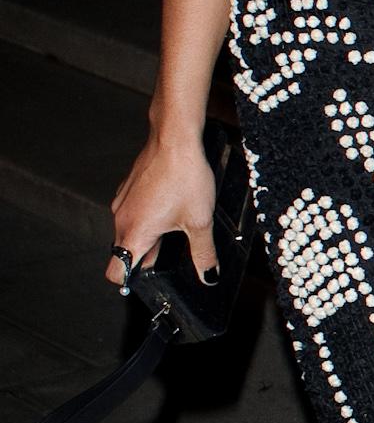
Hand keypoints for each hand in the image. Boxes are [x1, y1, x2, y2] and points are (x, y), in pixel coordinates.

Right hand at [108, 132, 218, 287]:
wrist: (175, 138)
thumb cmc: (184, 176)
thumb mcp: (200, 221)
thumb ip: (202, 253)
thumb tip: (208, 276)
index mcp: (134, 233)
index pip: (116, 272)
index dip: (130, 283)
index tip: (151, 284)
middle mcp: (121, 219)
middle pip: (127, 253)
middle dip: (150, 258)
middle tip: (177, 255)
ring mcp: (123, 202)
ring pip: (132, 231)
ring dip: (152, 237)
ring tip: (179, 228)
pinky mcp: (130, 188)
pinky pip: (135, 213)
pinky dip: (150, 218)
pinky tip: (173, 208)